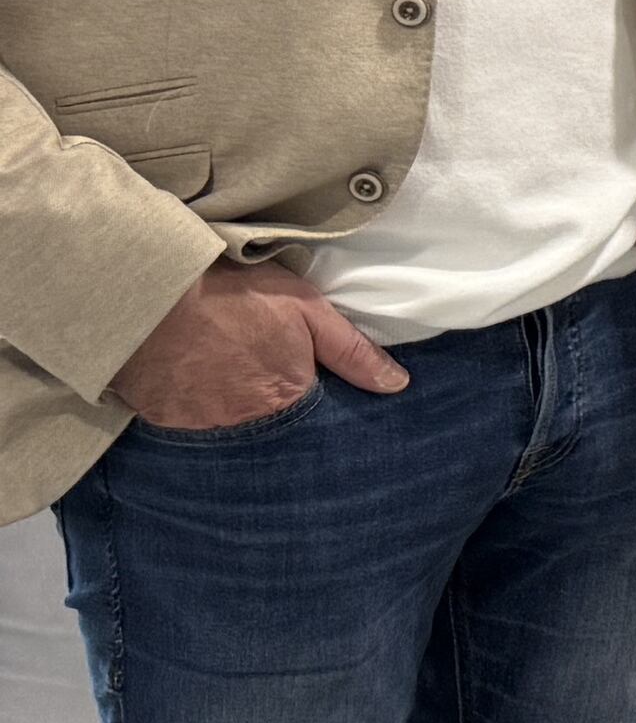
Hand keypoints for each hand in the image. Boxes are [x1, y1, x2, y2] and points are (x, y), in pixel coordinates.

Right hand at [108, 264, 408, 430]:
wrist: (151, 290)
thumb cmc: (235, 296)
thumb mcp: (306, 311)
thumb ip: (352, 351)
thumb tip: (397, 385)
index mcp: (286, 401)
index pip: (312, 424)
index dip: (311, 409)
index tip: (306, 395)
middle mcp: (244, 426)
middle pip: (269, 432)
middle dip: (271, 418)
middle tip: (259, 385)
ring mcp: (200, 427)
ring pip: (228, 431)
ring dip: (231, 415)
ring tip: (226, 385)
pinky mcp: (161, 420)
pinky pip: (187, 426)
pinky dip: (194, 412)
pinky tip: (194, 388)